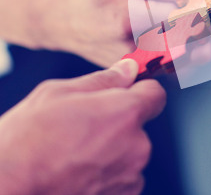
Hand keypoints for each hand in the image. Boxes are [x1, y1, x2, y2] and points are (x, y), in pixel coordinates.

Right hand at [0, 59, 164, 194]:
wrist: (7, 188)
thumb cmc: (25, 144)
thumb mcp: (58, 93)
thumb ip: (102, 80)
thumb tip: (126, 70)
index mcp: (126, 113)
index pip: (155, 94)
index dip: (140, 91)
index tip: (129, 93)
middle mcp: (137, 145)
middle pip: (139, 126)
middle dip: (118, 124)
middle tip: (84, 128)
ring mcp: (131, 176)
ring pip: (130, 153)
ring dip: (112, 151)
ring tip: (75, 153)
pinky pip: (123, 178)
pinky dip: (107, 174)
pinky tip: (78, 171)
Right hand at [32, 0, 199, 66]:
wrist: (49, 18)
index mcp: (124, 18)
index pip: (181, 17)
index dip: (207, 8)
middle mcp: (132, 47)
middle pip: (189, 42)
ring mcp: (134, 63)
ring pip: (185, 58)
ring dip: (205, 39)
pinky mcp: (135, 69)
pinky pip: (172, 64)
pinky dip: (191, 48)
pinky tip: (196, 31)